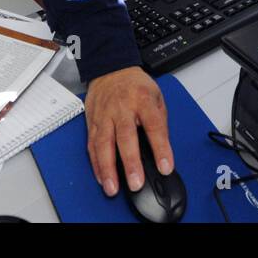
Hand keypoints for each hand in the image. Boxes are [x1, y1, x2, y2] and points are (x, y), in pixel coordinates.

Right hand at [85, 66, 172, 195]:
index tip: (165, 168)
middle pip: (125, 137)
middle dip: (130, 162)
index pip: (154, 126)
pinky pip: (92, 145)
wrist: (111, 68)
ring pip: (103, 144)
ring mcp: (104, 115)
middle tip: (136, 183)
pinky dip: (96, 163)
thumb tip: (162, 150)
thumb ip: (159, 122)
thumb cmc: (135, 85)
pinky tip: (101, 177)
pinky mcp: (92, 122)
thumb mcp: (156, 96)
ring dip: (107, 168)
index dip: (161, 149)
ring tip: (112, 188)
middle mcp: (121, 108)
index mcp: (142, 100)